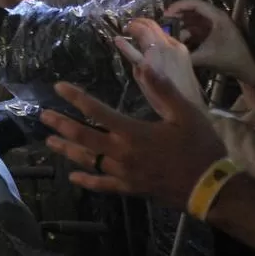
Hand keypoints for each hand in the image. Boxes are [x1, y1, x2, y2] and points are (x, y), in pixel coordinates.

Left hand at [39, 67, 226, 208]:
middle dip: (60, 126)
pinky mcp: (129, 188)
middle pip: (83, 137)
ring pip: (88, 160)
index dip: (76, 98)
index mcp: (133, 132)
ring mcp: (123, 173)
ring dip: (66, 151)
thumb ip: (163, 91)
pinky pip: (102, 184)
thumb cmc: (200, 147)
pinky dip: (86, 180)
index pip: (97, 111)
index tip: (59, 88)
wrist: (211, 189)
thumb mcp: (186, 114)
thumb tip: (144, 67)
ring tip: (49, 143)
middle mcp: (122, 153)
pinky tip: (73, 177)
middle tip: (43, 117)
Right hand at [114, 18, 205, 108]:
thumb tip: (121, 42)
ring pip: (160, 30)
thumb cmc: (159, 97)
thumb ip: (131, 56)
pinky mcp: (184, 51)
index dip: (131, 27)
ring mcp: (178, 47)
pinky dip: (157, 36)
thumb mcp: (140, 77)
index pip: (141, 30)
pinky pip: (168, 38)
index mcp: (154, 53)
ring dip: (148, 28)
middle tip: (129, 25)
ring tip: (139, 31)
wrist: (187, 105)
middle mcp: (167, 46)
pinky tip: (153, 41)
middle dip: (139, 23)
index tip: (123, 28)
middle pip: (152, 25)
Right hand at [164, 0, 254, 84]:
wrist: (247, 69)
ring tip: (169, 35)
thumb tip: (166, 53)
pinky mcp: (213, 34)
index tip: (165, 14)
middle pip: (192, 11)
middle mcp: (215, 18)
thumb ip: (185, 55)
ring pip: (192, 21)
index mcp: (216, 17)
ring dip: (181, 27)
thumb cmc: (229, 59)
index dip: (178, 6)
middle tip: (162, 25)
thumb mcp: (205, 57)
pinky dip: (186, 34)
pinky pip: (196, 30)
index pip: (194, 4)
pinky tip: (178, 42)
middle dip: (176, 17)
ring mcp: (214, 26)